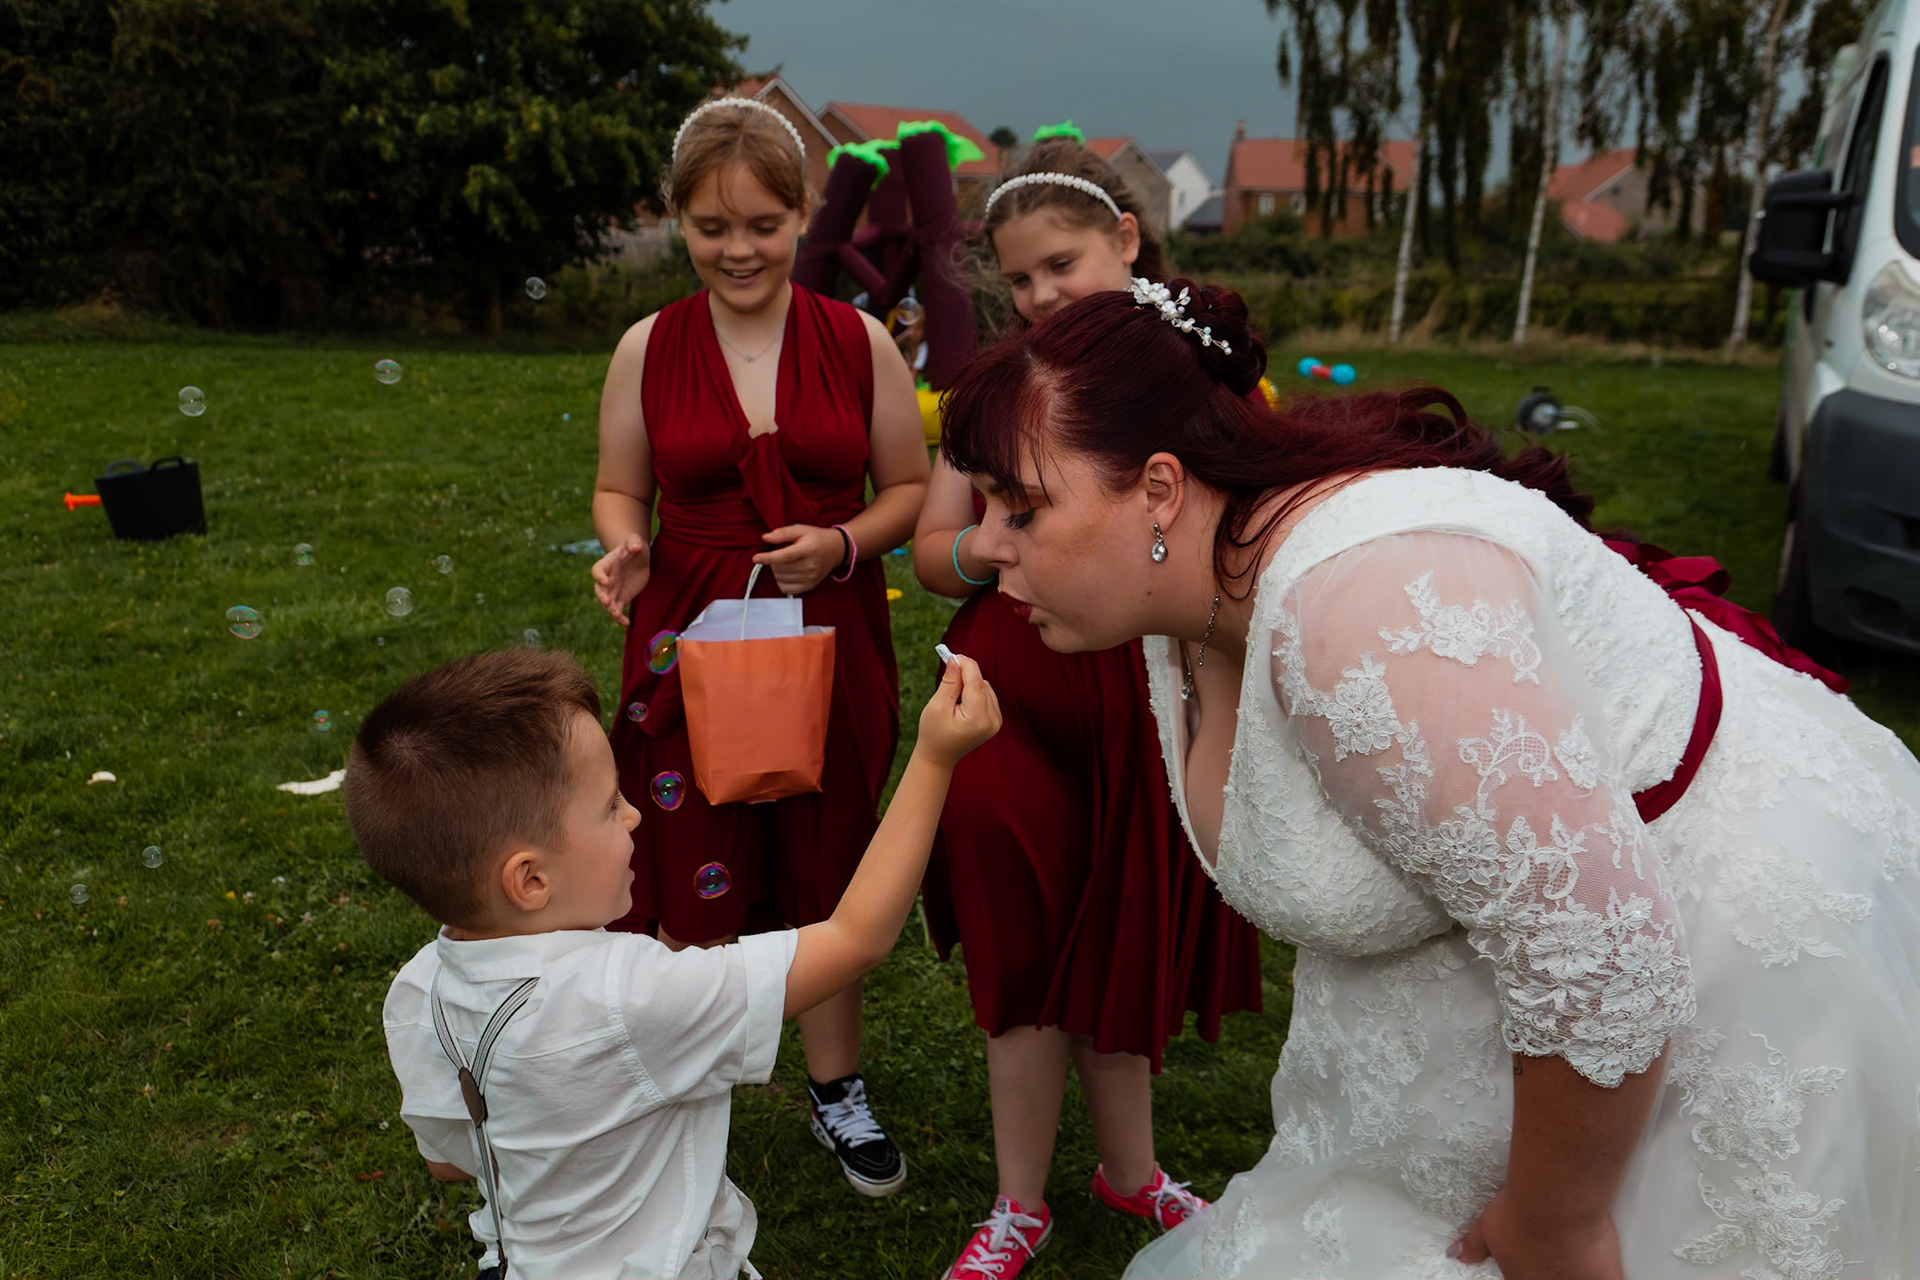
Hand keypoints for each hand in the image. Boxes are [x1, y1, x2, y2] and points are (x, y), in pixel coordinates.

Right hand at [591, 534, 650, 625]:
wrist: (637, 557)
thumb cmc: (633, 546)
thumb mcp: (635, 541)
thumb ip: (633, 542)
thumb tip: (635, 546)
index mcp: (605, 564)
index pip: (597, 571)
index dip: (599, 576)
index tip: (605, 581)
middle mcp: (606, 579)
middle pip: (599, 590)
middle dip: (602, 596)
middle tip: (606, 602)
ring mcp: (612, 590)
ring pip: (608, 603)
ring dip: (611, 610)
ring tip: (617, 615)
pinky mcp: (621, 598)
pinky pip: (618, 610)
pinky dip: (620, 618)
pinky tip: (626, 623)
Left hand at [754, 524, 845, 595]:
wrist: (836, 550)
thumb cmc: (816, 538)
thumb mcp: (801, 529)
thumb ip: (782, 533)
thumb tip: (765, 538)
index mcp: (807, 550)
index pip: (784, 556)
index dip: (768, 558)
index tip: (756, 558)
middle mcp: (810, 566)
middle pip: (779, 568)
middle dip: (774, 561)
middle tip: (781, 553)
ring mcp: (810, 578)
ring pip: (780, 579)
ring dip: (777, 571)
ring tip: (786, 562)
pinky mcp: (809, 586)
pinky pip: (786, 589)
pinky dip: (782, 581)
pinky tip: (787, 573)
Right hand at [914, 655, 1000, 766]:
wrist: (939, 757)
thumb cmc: (933, 732)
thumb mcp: (937, 705)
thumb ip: (949, 682)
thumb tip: (955, 659)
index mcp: (978, 718)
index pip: (976, 680)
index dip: (964, 664)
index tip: (950, 655)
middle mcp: (993, 720)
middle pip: (981, 682)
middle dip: (965, 676)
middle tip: (947, 679)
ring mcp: (997, 722)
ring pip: (985, 687)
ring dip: (970, 685)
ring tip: (953, 700)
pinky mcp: (996, 721)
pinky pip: (987, 695)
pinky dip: (975, 693)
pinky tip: (962, 704)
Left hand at [1455, 1189, 1622, 1279]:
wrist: (1554, 1202)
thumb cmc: (1520, 1213)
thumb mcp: (1487, 1227)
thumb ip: (1473, 1245)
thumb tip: (1456, 1254)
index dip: (1527, 1271)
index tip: (1536, 1259)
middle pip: (1550, 1279)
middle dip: (1552, 1270)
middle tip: (1556, 1250)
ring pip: (1577, 1278)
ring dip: (1576, 1271)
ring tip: (1576, 1250)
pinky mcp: (1607, 1278)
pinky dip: (1606, 1274)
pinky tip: (1604, 1266)